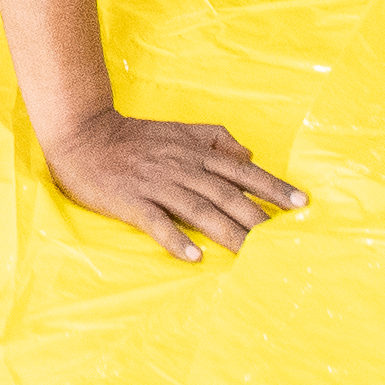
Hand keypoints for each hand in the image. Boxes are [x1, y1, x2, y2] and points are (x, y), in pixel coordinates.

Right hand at [42, 112, 305, 262]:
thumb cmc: (133, 136)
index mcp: (194, 152)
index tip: (300, 203)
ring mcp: (156, 185)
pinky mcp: (132, 201)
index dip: (272, 186)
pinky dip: (175, 239)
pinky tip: (194, 256)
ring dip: (227, 231)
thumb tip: (248, 153)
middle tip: (284, 238)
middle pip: (226, 194)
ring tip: (251, 253)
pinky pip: (156, 222)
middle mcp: (181, 168)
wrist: (83, 134)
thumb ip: (214, 138)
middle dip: (258, 215)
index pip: (242, 170)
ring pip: (198, 209)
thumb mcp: (178, 128)